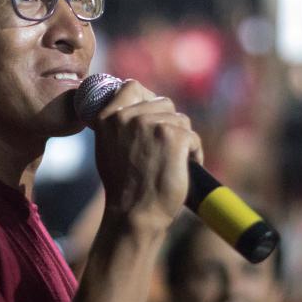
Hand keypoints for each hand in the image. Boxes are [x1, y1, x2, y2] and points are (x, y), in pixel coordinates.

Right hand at [91, 79, 200, 237]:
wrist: (134, 215)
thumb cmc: (123, 187)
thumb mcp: (108, 147)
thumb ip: (119, 124)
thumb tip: (138, 107)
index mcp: (107, 117)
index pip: (132, 86)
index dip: (147, 99)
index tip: (153, 119)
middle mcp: (127, 116)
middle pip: (163, 103)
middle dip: (169, 125)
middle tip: (164, 152)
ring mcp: (151, 124)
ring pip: (181, 119)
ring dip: (182, 140)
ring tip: (173, 162)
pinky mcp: (174, 136)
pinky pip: (193, 137)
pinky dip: (194, 154)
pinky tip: (184, 169)